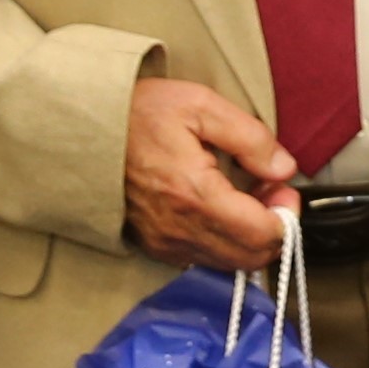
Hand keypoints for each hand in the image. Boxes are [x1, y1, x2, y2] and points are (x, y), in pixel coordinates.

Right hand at [125, 77, 296, 270]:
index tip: (283, 188)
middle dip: (272, 227)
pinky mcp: (153, 245)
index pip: (262, 234)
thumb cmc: (137, 113)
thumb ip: (251, 138)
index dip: (286, 215)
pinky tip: (220, 207)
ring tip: (244, 194)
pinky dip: (224, 240)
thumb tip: (284, 168)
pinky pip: (204, 258)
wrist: (82, 129)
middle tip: (269, 190)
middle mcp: (178, 229)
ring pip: (229, 261)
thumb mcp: (200, 106)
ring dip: (249, 235)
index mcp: (194, 194)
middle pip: (251, 257)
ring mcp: (164, 242)